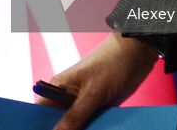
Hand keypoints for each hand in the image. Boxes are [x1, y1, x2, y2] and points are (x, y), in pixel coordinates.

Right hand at [40, 32, 159, 129]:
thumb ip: (74, 116)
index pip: (41, 111)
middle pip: (58, 121)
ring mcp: (83, 102)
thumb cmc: (111, 64)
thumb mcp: (92, 93)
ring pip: (76, 125)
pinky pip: (91, 124)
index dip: (40, 125)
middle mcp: (68, 96)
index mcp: (58, 87)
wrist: (137, 54)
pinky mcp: (98, 107)